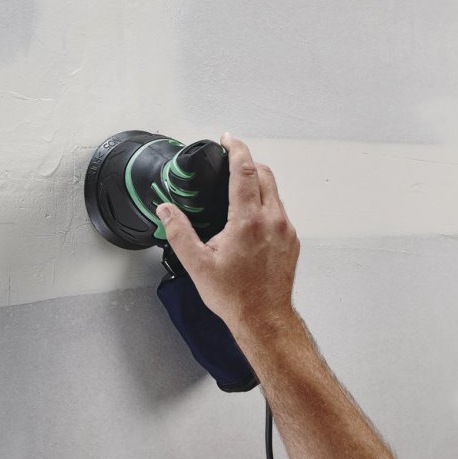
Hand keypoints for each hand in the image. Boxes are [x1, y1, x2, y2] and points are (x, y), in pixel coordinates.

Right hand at [157, 133, 299, 339]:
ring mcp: (286, 230)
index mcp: (248, 221)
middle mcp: (272, 220)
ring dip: (257, 182)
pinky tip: (250, 217)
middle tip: (230, 160)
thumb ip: (179, 232)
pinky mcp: (291, 240)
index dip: (236, 149)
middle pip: (264, 174)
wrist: (265, 319)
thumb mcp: (197, 264)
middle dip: (247, 161)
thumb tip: (165, 211)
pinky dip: (265, 202)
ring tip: (237, 188)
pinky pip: (279, 210)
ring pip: (274, 191)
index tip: (227, 139)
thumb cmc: (236, 296)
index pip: (245, 171)